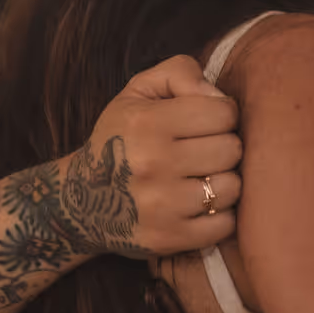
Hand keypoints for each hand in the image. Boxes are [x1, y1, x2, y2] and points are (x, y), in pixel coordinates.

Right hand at [68, 56, 242, 258]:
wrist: (81, 202)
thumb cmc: (122, 139)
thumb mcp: (138, 93)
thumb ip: (179, 74)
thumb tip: (218, 96)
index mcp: (145, 123)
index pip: (223, 113)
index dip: (222, 116)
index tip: (207, 124)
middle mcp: (152, 163)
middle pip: (232, 149)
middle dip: (224, 147)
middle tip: (204, 153)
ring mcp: (161, 205)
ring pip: (233, 187)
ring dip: (224, 183)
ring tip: (202, 178)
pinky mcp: (170, 238)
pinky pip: (226, 224)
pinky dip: (219, 215)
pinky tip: (199, 205)